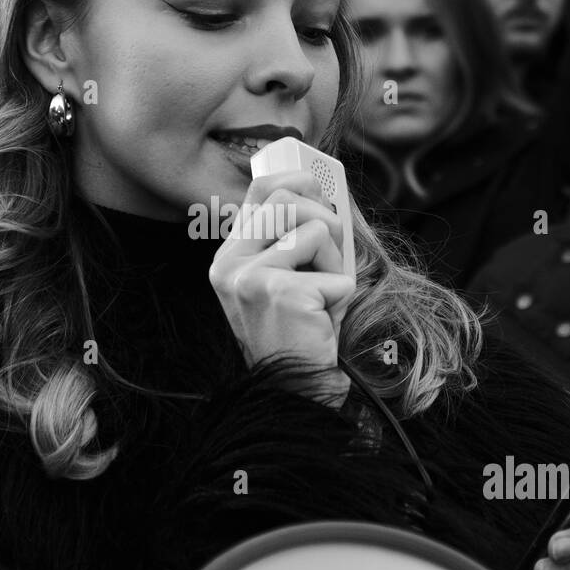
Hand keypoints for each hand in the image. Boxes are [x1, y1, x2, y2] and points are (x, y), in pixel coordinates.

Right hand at [208, 170, 354, 406]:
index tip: (318, 191)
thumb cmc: (300, 333)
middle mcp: (230, 264)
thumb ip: (290, 237)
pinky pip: (335, 270)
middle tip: (329, 253)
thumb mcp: (287, 278)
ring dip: (334, 263)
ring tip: (322, 296)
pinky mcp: (279, 292)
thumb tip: (320, 191)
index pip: (259, 191)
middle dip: (323, 220)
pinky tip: (321, 319)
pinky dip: (341, 294)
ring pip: (316, 230)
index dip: (295, 180)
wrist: (296, 389)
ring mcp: (250, 277)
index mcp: (228, 258)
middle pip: (287, 197)